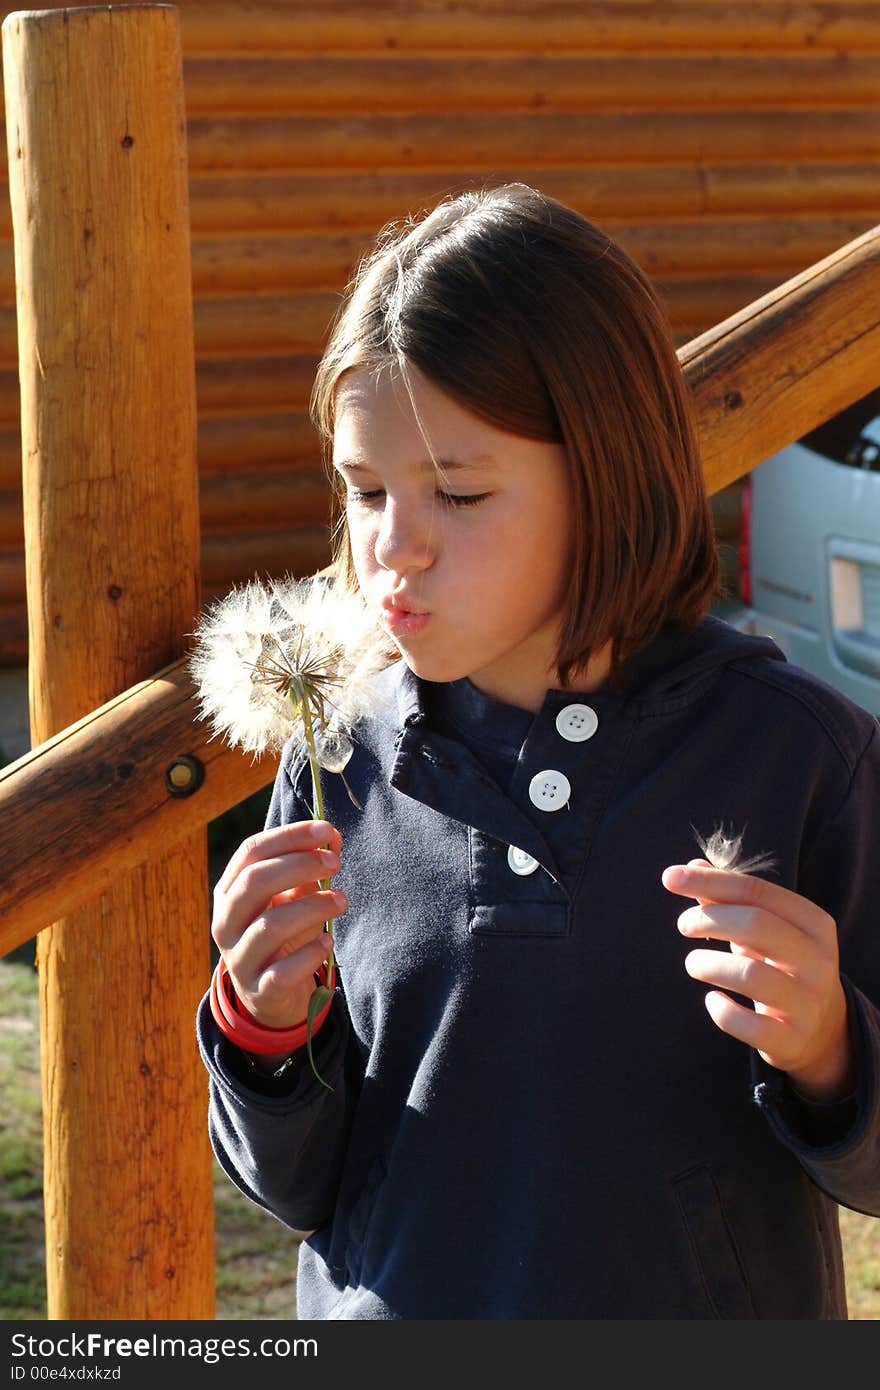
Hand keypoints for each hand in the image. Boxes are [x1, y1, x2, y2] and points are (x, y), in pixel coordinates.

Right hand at [211, 819, 347, 1030]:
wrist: (271, 993)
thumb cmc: (283, 932)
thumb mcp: (292, 895)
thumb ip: (308, 865)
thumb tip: (332, 837)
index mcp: (229, 890)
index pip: (251, 851)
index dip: (289, 836)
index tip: (326, 830)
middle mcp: (226, 922)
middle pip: (254, 882)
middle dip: (299, 865)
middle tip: (335, 863)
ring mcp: (239, 958)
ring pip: (269, 926)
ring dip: (311, 908)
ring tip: (341, 900)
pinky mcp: (259, 990)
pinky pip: (282, 972)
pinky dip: (309, 954)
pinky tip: (328, 941)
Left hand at [662, 859, 853, 1102]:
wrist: (821, 1031)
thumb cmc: (782, 964)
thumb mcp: (767, 928)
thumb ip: (731, 898)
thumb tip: (691, 867)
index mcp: (814, 923)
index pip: (757, 891)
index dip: (710, 881)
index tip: (669, 878)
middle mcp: (817, 960)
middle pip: (755, 924)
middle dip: (708, 919)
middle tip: (683, 925)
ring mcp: (807, 1002)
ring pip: (749, 974)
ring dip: (707, 964)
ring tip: (694, 964)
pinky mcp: (791, 1038)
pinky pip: (746, 1024)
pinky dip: (720, 1010)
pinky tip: (713, 1000)